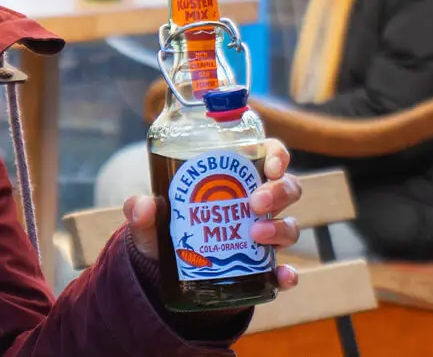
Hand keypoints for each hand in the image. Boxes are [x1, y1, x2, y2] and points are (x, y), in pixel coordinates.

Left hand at [124, 138, 302, 289]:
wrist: (167, 276)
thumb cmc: (167, 232)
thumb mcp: (151, 221)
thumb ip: (142, 211)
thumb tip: (143, 205)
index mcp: (238, 181)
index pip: (269, 156)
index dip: (278, 155)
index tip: (271, 164)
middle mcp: (258, 206)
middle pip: (288, 188)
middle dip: (278, 192)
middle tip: (255, 203)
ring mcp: (264, 237)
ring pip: (290, 226)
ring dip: (279, 229)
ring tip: (255, 236)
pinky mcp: (262, 270)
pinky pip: (283, 271)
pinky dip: (287, 274)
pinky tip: (283, 277)